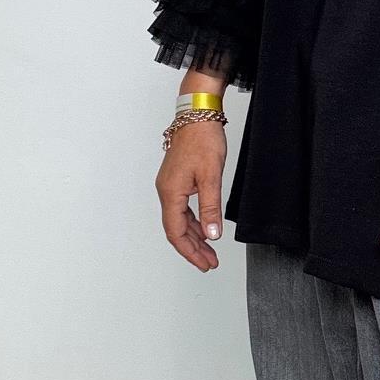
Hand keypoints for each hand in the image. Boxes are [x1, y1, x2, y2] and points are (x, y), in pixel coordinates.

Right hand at [156, 120, 227, 271]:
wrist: (198, 115)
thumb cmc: (203, 139)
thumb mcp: (211, 177)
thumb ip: (210, 208)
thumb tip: (212, 235)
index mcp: (171, 193)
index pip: (176, 232)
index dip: (190, 252)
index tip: (204, 263)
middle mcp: (166, 191)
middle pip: (176, 230)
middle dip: (193, 249)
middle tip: (209, 263)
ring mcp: (170, 186)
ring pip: (180, 220)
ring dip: (195, 237)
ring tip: (210, 252)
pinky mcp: (178, 180)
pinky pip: (183, 209)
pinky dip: (194, 222)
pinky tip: (205, 229)